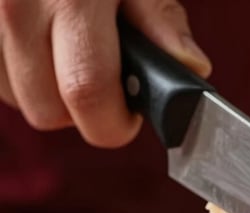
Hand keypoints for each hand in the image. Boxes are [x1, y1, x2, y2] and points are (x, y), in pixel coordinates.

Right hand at [0, 0, 210, 147]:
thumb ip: (160, 19)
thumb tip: (191, 68)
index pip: (86, 92)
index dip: (113, 122)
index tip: (129, 117)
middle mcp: (15, 4)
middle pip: (46, 110)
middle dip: (82, 112)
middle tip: (102, 81)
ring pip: (15, 98)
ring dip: (46, 91)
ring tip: (66, 51)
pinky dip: (17, 70)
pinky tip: (37, 42)